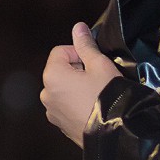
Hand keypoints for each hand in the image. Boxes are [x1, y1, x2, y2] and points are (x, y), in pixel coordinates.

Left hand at [40, 22, 121, 146]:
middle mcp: (46, 93)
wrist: (113, 132)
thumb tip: (78, 27)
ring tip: (96, 93)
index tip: (95, 63)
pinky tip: (93, 106)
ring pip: (64, 88)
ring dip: (77, 86)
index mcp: (52, 75)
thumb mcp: (99, 64)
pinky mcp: (60, 124)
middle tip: (98, 77)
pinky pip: (66, 105)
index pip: (61, 51)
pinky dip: (76, 102)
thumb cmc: (106, 94)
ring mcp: (52, 111)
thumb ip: (86, 45)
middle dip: (78, 70)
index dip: (79, 53)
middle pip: (61, 70)